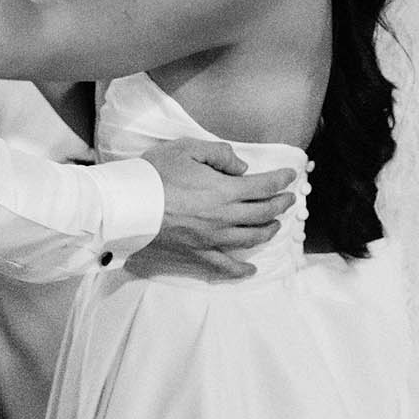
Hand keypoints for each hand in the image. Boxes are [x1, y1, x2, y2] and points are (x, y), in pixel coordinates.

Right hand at [137, 137, 295, 279]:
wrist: (128, 205)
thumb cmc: (154, 173)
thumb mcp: (187, 148)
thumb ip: (220, 154)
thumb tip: (241, 167)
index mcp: (225, 190)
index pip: (264, 186)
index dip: (281, 180)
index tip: (290, 175)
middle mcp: (224, 217)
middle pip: (263, 213)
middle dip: (281, 204)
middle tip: (289, 198)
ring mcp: (212, 238)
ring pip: (251, 238)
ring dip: (269, 230)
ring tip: (275, 224)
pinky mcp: (197, 253)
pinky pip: (224, 266)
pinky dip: (240, 270)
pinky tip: (251, 270)